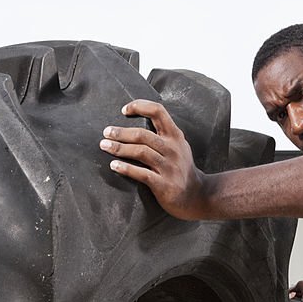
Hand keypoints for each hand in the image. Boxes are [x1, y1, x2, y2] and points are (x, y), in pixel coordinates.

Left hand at [101, 99, 209, 219]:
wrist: (198, 195)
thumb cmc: (182, 169)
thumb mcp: (179, 146)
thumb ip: (163, 135)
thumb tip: (135, 125)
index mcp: (175, 136)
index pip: (158, 111)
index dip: (139, 106)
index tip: (124, 110)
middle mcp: (172, 149)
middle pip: (142, 134)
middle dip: (121, 132)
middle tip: (106, 132)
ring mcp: (169, 167)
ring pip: (140, 152)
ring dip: (119, 148)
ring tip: (105, 146)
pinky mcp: (164, 184)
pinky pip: (142, 173)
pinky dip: (126, 168)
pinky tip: (114, 165)